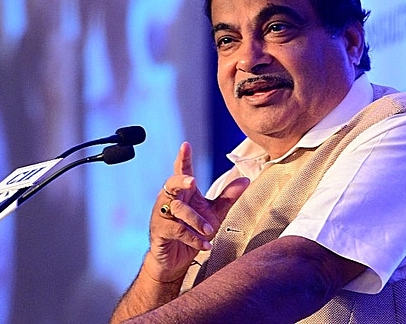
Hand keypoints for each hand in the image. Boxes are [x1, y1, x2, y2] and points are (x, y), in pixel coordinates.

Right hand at [144, 142, 248, 282]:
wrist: (176, 260)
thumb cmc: (192, 231)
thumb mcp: (213, 213)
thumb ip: (227, 197)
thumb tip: (245, 180)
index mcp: (184, 192)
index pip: (182, 171)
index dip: (183, 158)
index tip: (186, 145)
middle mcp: (170, 200)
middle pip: (171, 183)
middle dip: (181, 180)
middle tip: (192, 181)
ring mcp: (163, 215)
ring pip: (178, 209)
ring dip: (196, 220)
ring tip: (209, 230)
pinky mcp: (160, 231)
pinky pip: (177, 230)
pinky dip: (193, 238)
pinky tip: (204, 245)